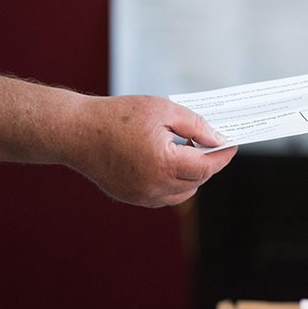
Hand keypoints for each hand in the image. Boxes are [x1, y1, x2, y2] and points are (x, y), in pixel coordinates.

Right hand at [66, 95, 237, 207]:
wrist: (75, 131)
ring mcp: (143, 196)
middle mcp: (155, 186)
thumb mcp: (163, 110)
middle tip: (211, 143)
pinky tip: (171, 163)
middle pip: (198, 180)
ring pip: (184, 193)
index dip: (223, 155)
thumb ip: (196, 126)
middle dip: (209, 163)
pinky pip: (165, 196)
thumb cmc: (117, 116)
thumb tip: (219, 139)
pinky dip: (175, 183)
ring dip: (193, 175)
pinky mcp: (133, 198)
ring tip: (189, 151)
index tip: (233, 144)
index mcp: (164, 164)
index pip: (207, 166)